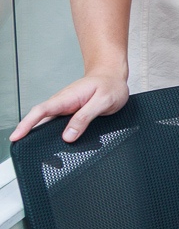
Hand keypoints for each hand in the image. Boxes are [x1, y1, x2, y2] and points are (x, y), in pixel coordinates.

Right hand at [11, 69, 129, 143]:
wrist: (112, 76)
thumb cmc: (110, 86)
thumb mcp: (102, 101)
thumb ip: (85, 117)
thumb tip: (68, 136)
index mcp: (67, 98)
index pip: (41, 111)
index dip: (26, 124)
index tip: (16, 136)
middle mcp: (62, 102)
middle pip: (40, 119)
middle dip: (29, 134)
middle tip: (25, 150)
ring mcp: (65, 107)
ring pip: (48, 122)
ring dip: (41, 135)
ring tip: (38, 152)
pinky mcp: (70, 112)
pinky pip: (58, 123)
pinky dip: (53, 133)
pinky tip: (54, 143)